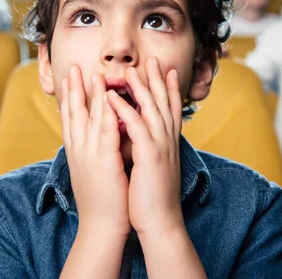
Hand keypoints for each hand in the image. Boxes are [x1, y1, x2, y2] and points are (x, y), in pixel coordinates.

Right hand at [61, 66, 130, 239]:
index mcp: (76, 151)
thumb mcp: (93, 169)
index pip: (70, 117)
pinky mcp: (104, 161)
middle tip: (72, 66)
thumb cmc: (101, 199)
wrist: (101, 227)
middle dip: (73, 88)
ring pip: (89, 117)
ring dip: (90, 94)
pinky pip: (106, 132)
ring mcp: (89, 154)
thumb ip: (94, 148)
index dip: (69, 96)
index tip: (68, 77)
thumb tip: (99, 132)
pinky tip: (108, 98)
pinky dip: (106, 112)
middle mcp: (79, 149)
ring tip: (91, 72)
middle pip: (74, 112)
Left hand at [107, 57, 183, 237]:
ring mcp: (159, 146)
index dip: (168, 88)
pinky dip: (123, 109)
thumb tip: (139, 136)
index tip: (166, 70)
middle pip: (162, 101)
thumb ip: (148, 147)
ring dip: (140, 87)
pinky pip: (135, 126)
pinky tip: (112, 97)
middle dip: (157, 79)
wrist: (160, 221)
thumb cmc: (152, 196)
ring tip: (129, 69)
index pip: (168, 108)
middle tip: (153, 59)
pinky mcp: (149, 155)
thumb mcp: (153, 166)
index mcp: (166, 142)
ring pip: (150, 108)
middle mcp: (166, 140)